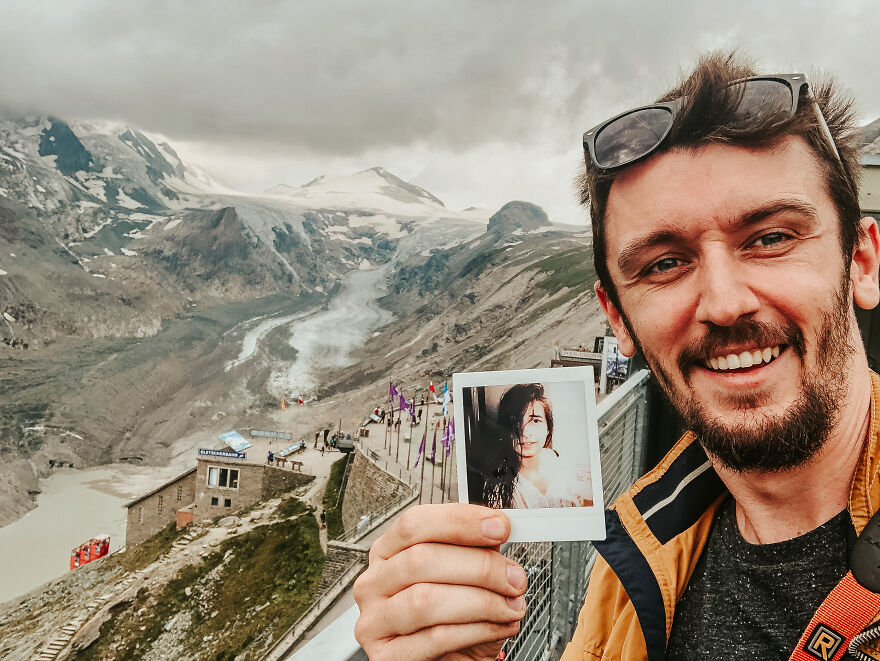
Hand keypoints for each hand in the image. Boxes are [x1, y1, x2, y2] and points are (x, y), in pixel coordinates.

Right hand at [353, 503, 527, 660]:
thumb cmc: (450, 619)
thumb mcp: (460, 578)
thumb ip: (473, 551)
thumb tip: (497, 531)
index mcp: (388, 552)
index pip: (414, 523)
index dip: (460, 521)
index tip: (499, 526)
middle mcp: (375, 583)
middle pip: (421, 559)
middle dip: (480, 566)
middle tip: (514, 577)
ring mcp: (375, 621)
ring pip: (426, 600)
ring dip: (482, 601)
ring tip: (510, 606)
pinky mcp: (386, 657)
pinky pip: (436, 638)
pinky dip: (477, 630)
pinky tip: (498, 626)